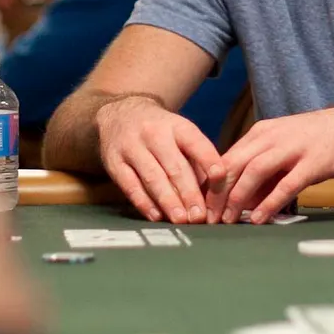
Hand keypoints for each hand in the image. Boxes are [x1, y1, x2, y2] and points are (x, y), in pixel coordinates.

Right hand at [96, 96, 223, 223]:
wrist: (121, 114)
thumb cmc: (160, 131)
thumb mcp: (180, 134)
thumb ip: (196, 160)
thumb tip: (212, 192)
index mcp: (176, 126)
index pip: (196, 143)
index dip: (209, 160)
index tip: (220, 178)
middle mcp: (154, 134)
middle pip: (174, 166)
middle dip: (189, 193)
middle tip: (200, 215)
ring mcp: (131, 147)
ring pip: (152, 177)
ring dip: (168, 201)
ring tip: (181, 219)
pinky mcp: (114, 163)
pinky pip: (130, 185)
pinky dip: (144, 203)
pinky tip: (156, 216)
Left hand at [216, 102, 333, 222]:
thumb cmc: (322, 139)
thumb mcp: (287, 148)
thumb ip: (266, 171)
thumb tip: (244, 201)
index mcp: (262, 133)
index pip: (226, 158)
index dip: (210, 185)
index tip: (201, 207)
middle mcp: (273, 137)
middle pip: (234, 165)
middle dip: (217, 194)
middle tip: (207, 219)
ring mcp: (293, 148)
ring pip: (254, 172)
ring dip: (237, 198)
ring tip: (227, 221)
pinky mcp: (314, 163)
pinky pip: (286, 184)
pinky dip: (269, 202)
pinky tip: (259, 218)